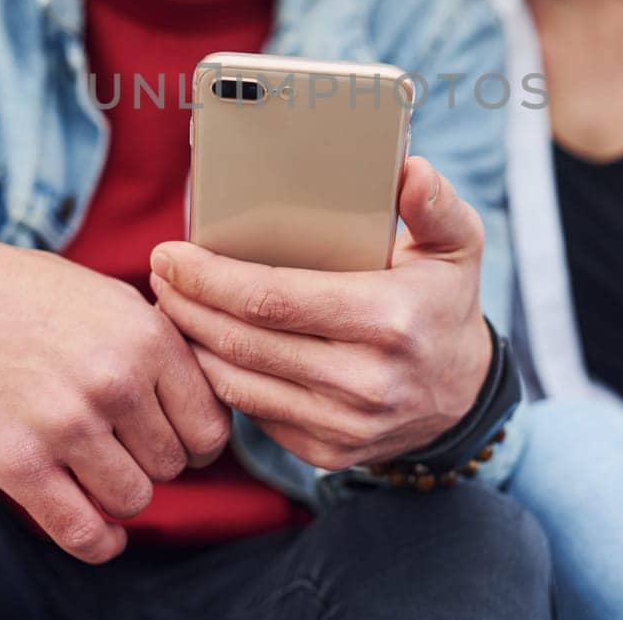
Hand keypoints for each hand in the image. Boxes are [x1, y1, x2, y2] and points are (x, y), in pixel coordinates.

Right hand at [0, 209, 230, 564]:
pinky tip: (98, 530)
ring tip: (94, 464)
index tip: (171, 437)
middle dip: (151, 460)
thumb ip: (163, 349)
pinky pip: (84, 532)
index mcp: (147, 337)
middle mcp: (115, 381)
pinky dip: (99, 540)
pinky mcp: (17, 462)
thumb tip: (210, 409)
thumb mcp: (111, 298)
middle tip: (119, 442)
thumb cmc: (26, 295)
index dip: (194, 440)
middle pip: (172, 466)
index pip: (210, 428)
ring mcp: (66, 424)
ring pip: (134, 498)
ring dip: (119, 492)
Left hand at [148, 156, 491, 470]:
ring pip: (238, 384)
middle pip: (244, 342)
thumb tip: (411, 169)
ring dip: (192, 343)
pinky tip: (203, 347)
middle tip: (159, 273)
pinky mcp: (326, 452)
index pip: (274, 298)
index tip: (171, 253)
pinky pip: (253, 414)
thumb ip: (434, 205)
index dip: (211, 278)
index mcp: (387, 320)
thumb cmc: (444, 304)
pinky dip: (218, 380)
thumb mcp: (456, 246)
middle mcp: (365, 381)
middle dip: (188, 305)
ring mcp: (344, 425)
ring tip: (170, 304)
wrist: (463, 395)